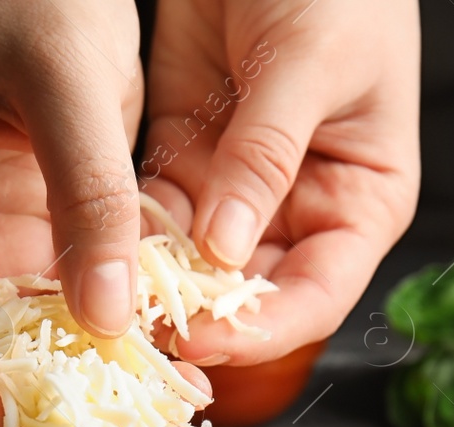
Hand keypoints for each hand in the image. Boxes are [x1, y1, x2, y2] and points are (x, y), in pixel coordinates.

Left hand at [142, 0, 420, 365]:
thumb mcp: (310, 60)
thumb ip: (266, 153)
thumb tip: (226, 244)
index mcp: (361, 202)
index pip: (317, 295)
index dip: (263, 328)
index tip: (205, 339)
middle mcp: (300, 208)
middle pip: (250, 294)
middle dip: (198, 319)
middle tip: (138, 339)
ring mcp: (240, 188)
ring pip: (195, 266)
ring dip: (154, 290)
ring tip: (107, 309)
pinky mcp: (187, 158)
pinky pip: (155, 218)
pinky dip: (127, 241)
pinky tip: (93, 258)